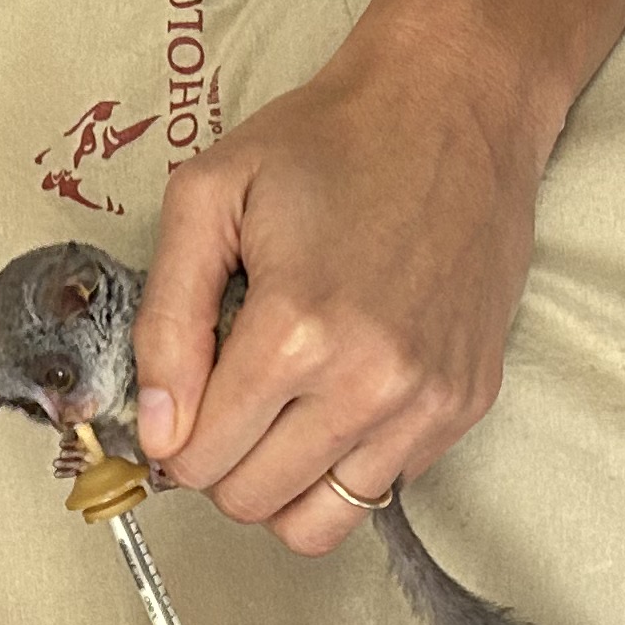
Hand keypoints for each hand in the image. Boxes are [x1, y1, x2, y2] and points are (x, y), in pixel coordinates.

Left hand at [132, 28, 541, 558]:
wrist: (455, 104)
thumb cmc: (327, 140)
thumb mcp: (208, 198)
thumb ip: (166, 320)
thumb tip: (157, 429)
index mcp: (295, 332)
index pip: (200, 462)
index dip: (173, 438)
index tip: (182, 399)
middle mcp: (369, 382)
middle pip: (254, 501)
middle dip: (220, 463)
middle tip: (225, 400)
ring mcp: (427, 400)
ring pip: (320, 520)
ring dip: (282, 480)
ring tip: (278, 410)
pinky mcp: (467, 403)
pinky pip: (382, 488)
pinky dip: (344, 461)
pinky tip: (337, 393)